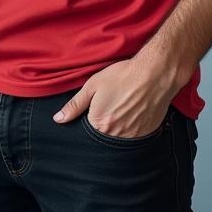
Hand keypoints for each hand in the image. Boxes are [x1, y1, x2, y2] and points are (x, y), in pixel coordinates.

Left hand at [52, 55, 177, 137]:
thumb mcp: (92, 86)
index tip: (98, 103)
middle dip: (104, 121)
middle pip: (104, 133)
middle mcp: (117, 135)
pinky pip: (135, 136)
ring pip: (120, 136)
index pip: (87, 128)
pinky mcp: (148, 134)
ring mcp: (134, 137)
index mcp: (100, 123)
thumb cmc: (121, 77)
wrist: (153, 75)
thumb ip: (74, 105)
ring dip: (118, 125)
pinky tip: (134, 110)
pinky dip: (132, 125)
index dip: (90, 114)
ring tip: (123, 105)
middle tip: (113, 103)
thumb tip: (58, 119)